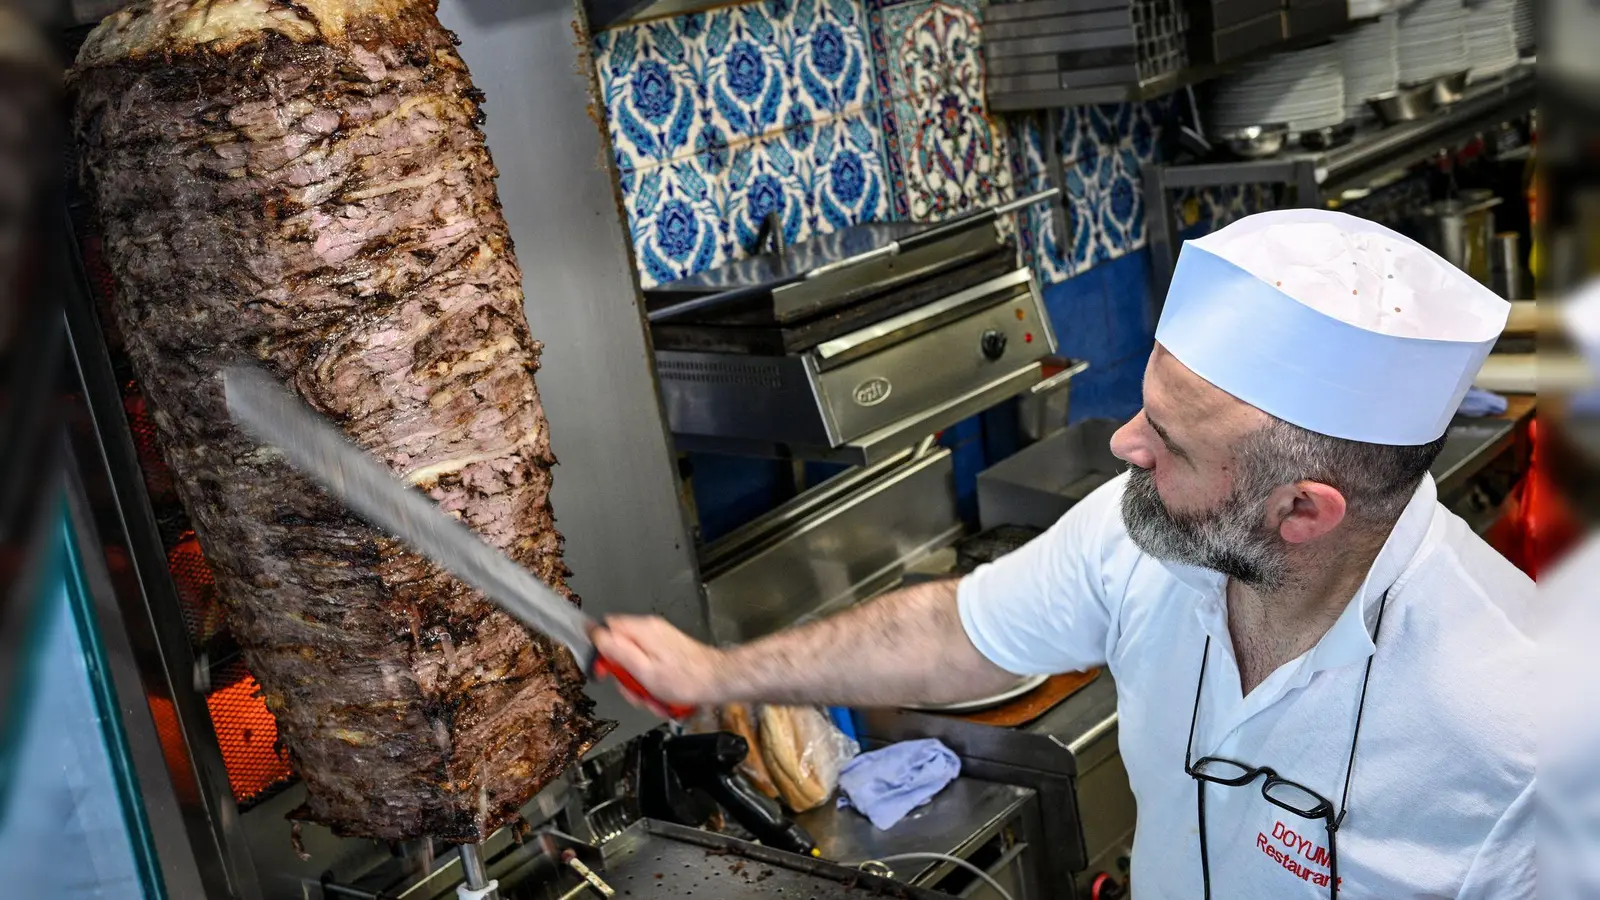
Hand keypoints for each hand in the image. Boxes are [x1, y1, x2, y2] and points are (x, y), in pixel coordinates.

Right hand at [589, 615, 728, 709]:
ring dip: (641, 685)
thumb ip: (618, 652)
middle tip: (636, 690)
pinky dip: (653, 684)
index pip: (606, 628)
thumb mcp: (644, 671)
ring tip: (654, 697)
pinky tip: (663, 695)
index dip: (601, 650)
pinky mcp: (669, 652)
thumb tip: (595, 635)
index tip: (605, 670)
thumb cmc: (686, 680)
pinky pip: (650, 668)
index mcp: (642, 631)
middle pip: (621, 650)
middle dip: (625, 676)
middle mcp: (651, 630)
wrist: (718, 680)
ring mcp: (660, 641)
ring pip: (636, 663)